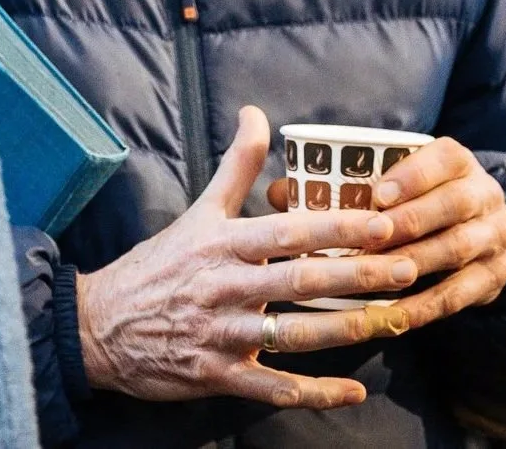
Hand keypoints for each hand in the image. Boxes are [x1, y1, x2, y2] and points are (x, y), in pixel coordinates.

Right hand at [77, 106, 421, 408]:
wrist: (98, 326)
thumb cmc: (158, 265)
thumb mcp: (197, 212)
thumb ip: (235, 166)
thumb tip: (255, 112)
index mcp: (224, 243)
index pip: (289, 232)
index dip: (339, 228)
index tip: (383, 222)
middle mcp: (226, 287)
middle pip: (301, 281)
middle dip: (359, 276)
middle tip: (407, 268)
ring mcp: (222, 334)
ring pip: (294, 334)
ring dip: (348, 329)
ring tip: (394, 320)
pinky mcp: (217, 375)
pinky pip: (273, 387)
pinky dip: (314, 392)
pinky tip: (352, 390)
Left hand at [362, 136, 505, 323]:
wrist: (492, 236)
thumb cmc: (436, 202)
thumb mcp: (426, 181)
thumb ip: (392, 185)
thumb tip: (337, 200)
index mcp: (462, 164)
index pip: (446, 158)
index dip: (412, 176)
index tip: (379, 195)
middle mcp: (484, 196)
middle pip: (454, 203)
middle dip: (410, 220)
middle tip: (371, 237)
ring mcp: (492, 238)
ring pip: (456, 247)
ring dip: (412, 261)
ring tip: (376, 273)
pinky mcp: (489, 278)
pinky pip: (456, 294)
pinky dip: (422, 305)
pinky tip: (393, 312)